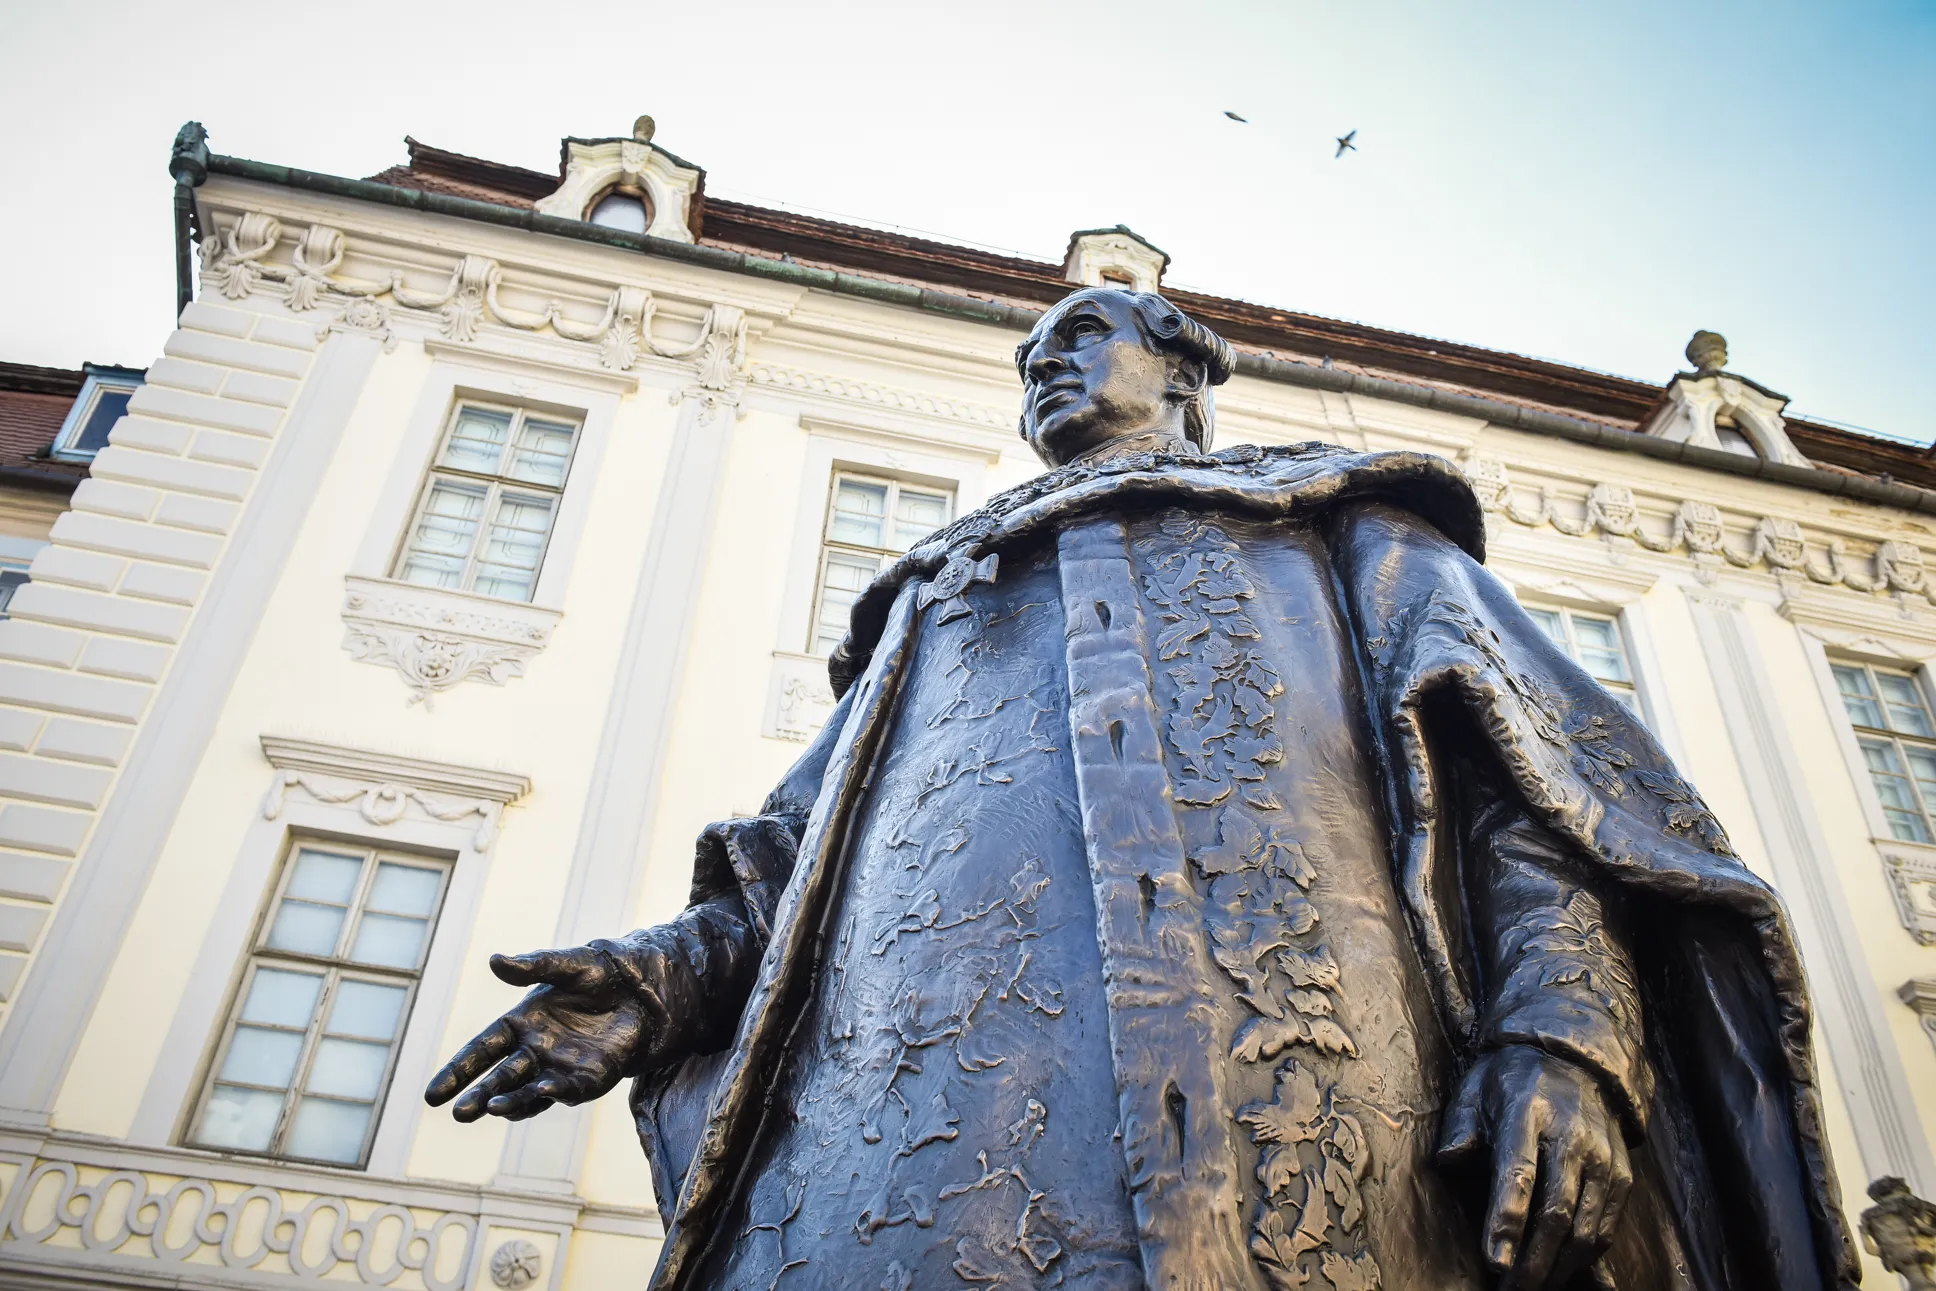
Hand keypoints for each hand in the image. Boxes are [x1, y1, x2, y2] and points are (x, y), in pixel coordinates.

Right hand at [424, 945, 651, 1121]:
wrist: (644, 989)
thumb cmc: (600, 973)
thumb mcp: (567, 964)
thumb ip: (533, 964)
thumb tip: (494, 960)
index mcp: (519, 1023)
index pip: (480, 1051)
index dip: (457, 1072)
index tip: (432, 1095)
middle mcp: (534, 1051)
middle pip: (498, 1078)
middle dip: (478, 1096)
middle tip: (457, 1113)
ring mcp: (559, 1068)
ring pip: (527, 1092)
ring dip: (509, 1102)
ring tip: (491, 1108)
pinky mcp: (588, 1079)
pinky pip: (566, 1090)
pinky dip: (553, 1093)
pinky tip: (543, 1091)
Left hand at [1438, 1045, 1632, 1288]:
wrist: (1577, 1057)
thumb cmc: (1512, 1079)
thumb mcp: (1477, 1089)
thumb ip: (1461, 1127)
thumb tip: (1449, 1163)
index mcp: (1528, 1112)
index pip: (1518, 1174)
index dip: (1506, 1221)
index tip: (1495, 1261)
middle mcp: (1572, 1137)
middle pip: (1555, 1213)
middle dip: (1533, 1262)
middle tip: (1511, 1289)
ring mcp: (1602, 1158)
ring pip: (1584, 1228)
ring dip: (1558, 1267)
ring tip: (1531, 1286)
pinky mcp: (1622, 1173)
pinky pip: (1606, 1226)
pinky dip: (1584, 1256)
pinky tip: (1561, 1269)